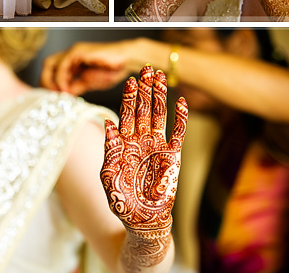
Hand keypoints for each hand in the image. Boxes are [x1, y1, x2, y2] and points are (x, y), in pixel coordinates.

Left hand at [40, 41, 132, 94]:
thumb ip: (75, 87)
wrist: (125, 61)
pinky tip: (66, 88)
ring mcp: (73, 52)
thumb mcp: (89, 83)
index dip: (48, 85)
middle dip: (44, 81)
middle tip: (50, 96)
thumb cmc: (111, 70)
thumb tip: (63, 96)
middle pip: (47, 65)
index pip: (52, 71)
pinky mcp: (78, 52)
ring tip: (58, 94)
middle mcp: (70, 55)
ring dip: (50, 80)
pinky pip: (62, 65)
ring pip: (50, 63)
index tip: (52, 99)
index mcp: (73, 62)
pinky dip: (60, 78)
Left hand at [100, 66, 187, 236]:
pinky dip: (180, 118)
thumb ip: (110, 148)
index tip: (131, 79)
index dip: (129, 96)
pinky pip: (178, 132)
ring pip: (160, 115)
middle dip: (145, 89)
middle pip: (144, 108)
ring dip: (160, 96)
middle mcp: (142, 140)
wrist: (143, 220)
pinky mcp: (173, 156)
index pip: (126, 114)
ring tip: (161, 78)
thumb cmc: (122, 201)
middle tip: (147, 69)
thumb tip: (107, 122)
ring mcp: (158, 146)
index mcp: (124, 143)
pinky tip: (181, 102)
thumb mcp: (108, 174)